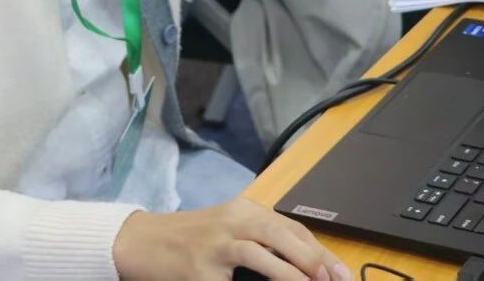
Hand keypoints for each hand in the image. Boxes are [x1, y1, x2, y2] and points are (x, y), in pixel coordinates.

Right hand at [112, 198, 352, 280]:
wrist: (140, 242)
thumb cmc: (187, 240)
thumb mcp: (226, 231)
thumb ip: (260, 242)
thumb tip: (302, 268)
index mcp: (244, 210)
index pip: (293, 228)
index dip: (321, 252)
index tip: (343, 273)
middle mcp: (234, 220)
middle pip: (284, 234)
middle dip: (315, 260)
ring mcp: (217, 243)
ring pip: (264, 253)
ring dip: (293, 274)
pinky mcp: (201, 267)